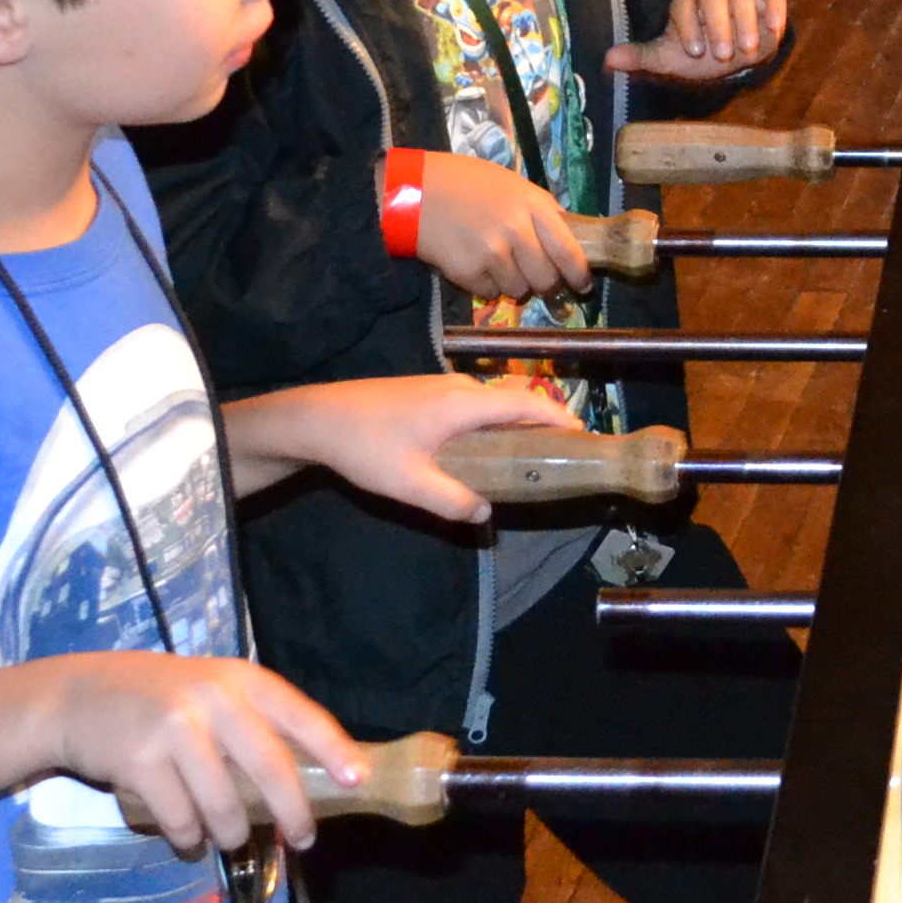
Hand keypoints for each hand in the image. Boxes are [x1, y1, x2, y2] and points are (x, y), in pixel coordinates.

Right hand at [37, 651, 358, 858]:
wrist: (76, 696)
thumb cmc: (157, 699)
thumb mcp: (210, 691)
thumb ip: (252, 724)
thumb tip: (308, 782)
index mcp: (241, 680)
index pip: (301, 716)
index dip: (334, 749)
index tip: (357, 780)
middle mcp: (214, 698)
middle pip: (271, 769)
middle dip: (292, 813)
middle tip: (303, 838)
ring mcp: (176, 728)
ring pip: (225, 806)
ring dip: (232, 834)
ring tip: (228, 838)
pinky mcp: (141, 761)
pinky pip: (181, 821)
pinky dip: (188, 839)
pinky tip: (186, 837)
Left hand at [225, 370, 584, 525]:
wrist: (316, 418)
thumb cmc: (364, 446)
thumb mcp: (408, 483)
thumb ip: (451, 500)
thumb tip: (486, 515)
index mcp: (464, 403)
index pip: (527, 403)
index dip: (559, 417)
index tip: (585, 435)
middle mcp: (459, 388)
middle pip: (515, 399)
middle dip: (544, 421)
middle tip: (564, 453)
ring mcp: (441, 388)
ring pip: (493, 401)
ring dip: (518, 421)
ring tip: (532, 453)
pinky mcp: (425, 394)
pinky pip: (475, 404)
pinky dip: (494, 420)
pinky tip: (486, 447)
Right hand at [403, 149, 599, 296]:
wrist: (415, 191)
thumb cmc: (467, 182)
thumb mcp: (512, 184)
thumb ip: (540, 209)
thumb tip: (568, 235)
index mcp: (532, 205)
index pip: (568, 250)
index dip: (579, 274)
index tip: (582, 286)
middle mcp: (516, 230)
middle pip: (546, 279)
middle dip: (546, 285)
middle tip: (538, 281)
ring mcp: (491, 253)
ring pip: (519, 290)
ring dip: (514, 284)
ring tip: (498, 263)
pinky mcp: (467, 271)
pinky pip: (490, 294)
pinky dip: (487, 286)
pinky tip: (475, 264)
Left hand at [619, 0, 786, 80]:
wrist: (736, 53)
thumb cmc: (701, 52)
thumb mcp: (671, 58)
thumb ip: (642, 57)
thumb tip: (607, 59)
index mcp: (687, 0)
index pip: (684, 2)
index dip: (689, 25)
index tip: (696, 51)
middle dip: (719, 23)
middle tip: (724, 54)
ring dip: (747, 18)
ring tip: (748, 48)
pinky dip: (775, 3)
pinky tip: (775, 28)